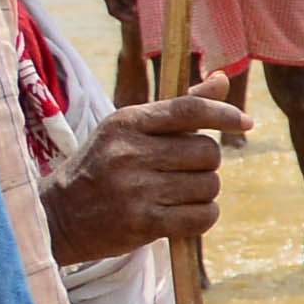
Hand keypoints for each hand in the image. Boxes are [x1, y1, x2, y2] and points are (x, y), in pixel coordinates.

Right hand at [51, 87, 246, 257]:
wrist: (58, 216)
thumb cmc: (102, 166)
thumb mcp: (129, 129)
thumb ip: (177, 108)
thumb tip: (221, 80)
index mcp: (127, 123)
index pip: (189, 110)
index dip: (224, 114)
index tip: (245, 122)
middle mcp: (130, 153)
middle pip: (207, 152)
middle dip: (206, 162)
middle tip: (183, 170)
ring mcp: (136, 190)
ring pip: (208, 186)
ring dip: (204, 192)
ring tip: (177, 194)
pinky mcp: (142, 224)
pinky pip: (202, 217)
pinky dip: (203, 216)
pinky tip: (184, 214)